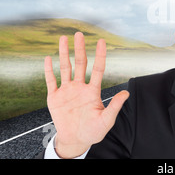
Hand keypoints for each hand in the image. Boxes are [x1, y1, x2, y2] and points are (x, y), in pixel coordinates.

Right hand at [44, 32, 128, 157]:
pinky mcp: (54, 98)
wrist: (76, 140)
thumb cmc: (93, 131)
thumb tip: (126, 93)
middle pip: (80, 64)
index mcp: (93, 91)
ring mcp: (67, 91)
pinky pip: (51, 81)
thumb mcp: (106, 120)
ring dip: (64, 53)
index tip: (101, 41)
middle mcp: (80, 87)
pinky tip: (48, 58)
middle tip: (79, 34)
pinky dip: (49, 70)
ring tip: (63, 38)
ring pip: (65, 68)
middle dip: (80, 49)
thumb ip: (115, 107)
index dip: (100, 55)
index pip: (98, 69)